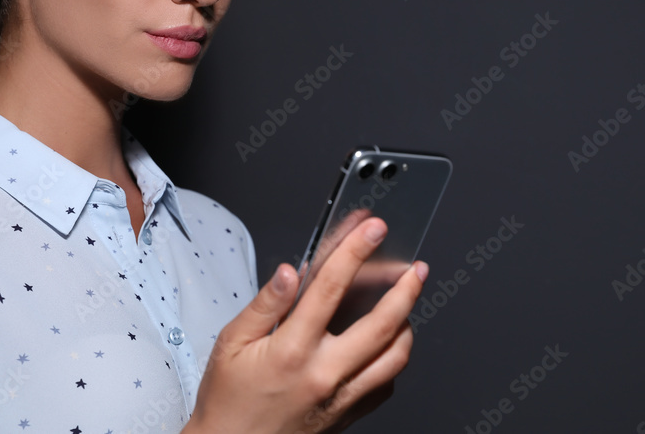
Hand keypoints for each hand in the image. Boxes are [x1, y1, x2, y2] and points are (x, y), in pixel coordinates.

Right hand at [185, 216, 428, 433]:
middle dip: (406, 289)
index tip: (372, 229)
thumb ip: (265, 304)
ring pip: (395, 357)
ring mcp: (340, 397)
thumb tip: (289, 273)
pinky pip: (385, 386)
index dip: (356, 251)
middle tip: (416, 269)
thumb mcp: (231, 343)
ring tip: (406, 304)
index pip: (332, 288)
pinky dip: (393, 361)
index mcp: (293, 349)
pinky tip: (386, 345)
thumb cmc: (228, 400)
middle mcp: (324, 374)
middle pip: (382, 324)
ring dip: (407, 325)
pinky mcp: (347, 415)